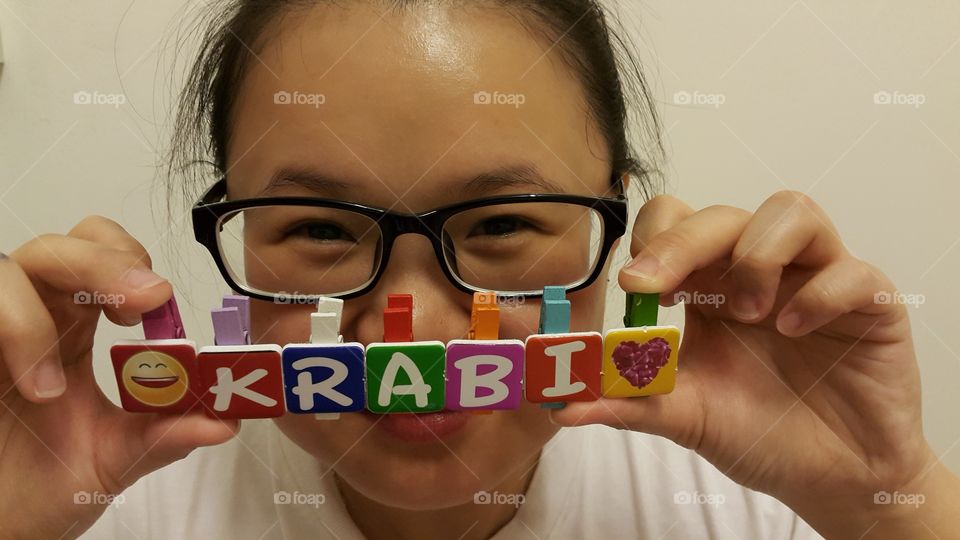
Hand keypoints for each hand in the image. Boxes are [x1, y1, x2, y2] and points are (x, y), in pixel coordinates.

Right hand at [0, 216, 236, 538]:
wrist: (4, 525)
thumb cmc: (47, 484)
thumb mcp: (118, 458)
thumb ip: (168, 435)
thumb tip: (229, 420)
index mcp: (75, 328)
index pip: (100, 255)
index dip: (126, 257)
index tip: (157, 298)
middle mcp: (35, 319)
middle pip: (59, 246)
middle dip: (102, 260)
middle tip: (144, 301)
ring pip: (9, 269)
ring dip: (37, 316)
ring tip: (54, 385)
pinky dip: (11, 332)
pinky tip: (35, 388)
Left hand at [551, 191, 959, 538]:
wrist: (832, 478)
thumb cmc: (759, 433)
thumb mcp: (684, 416)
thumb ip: (626, 404)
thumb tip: (559, 405)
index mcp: (710, 287)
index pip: (676, 223)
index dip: (652, 240)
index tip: (633, 286)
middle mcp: (760, 271)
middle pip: (722, 215)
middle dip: (681, 242)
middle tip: (654, 287)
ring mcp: (815, 280)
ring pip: (793, 211)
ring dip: (758, 255)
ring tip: (750, 315)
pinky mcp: (870, 303)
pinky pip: (854, 270)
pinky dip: (820, 294)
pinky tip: (796, 329)